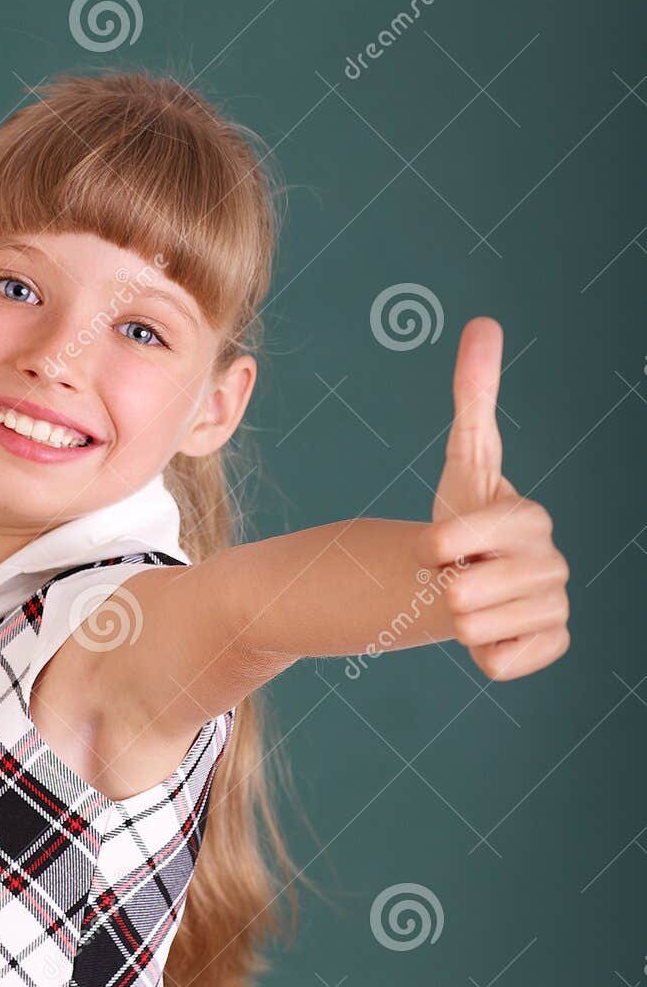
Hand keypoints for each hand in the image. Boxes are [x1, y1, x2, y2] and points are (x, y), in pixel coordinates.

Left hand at [427, 317, 569, 679]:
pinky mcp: (551, 646)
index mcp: (530, 518)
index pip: (446, 546)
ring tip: (472, 597)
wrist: (471, 576)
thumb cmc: (464, 518)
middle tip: (457, 575)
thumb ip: (473, 397)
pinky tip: (491, 630)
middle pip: (461, 596)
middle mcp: (554, 563)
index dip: (430, 548)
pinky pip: (498, 664)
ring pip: (473, 630)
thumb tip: (484, 322)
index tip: (440, 544)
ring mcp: (556, 607)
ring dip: (459, 620)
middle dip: (444, 588)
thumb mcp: (465, 460)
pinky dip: (484, 653)